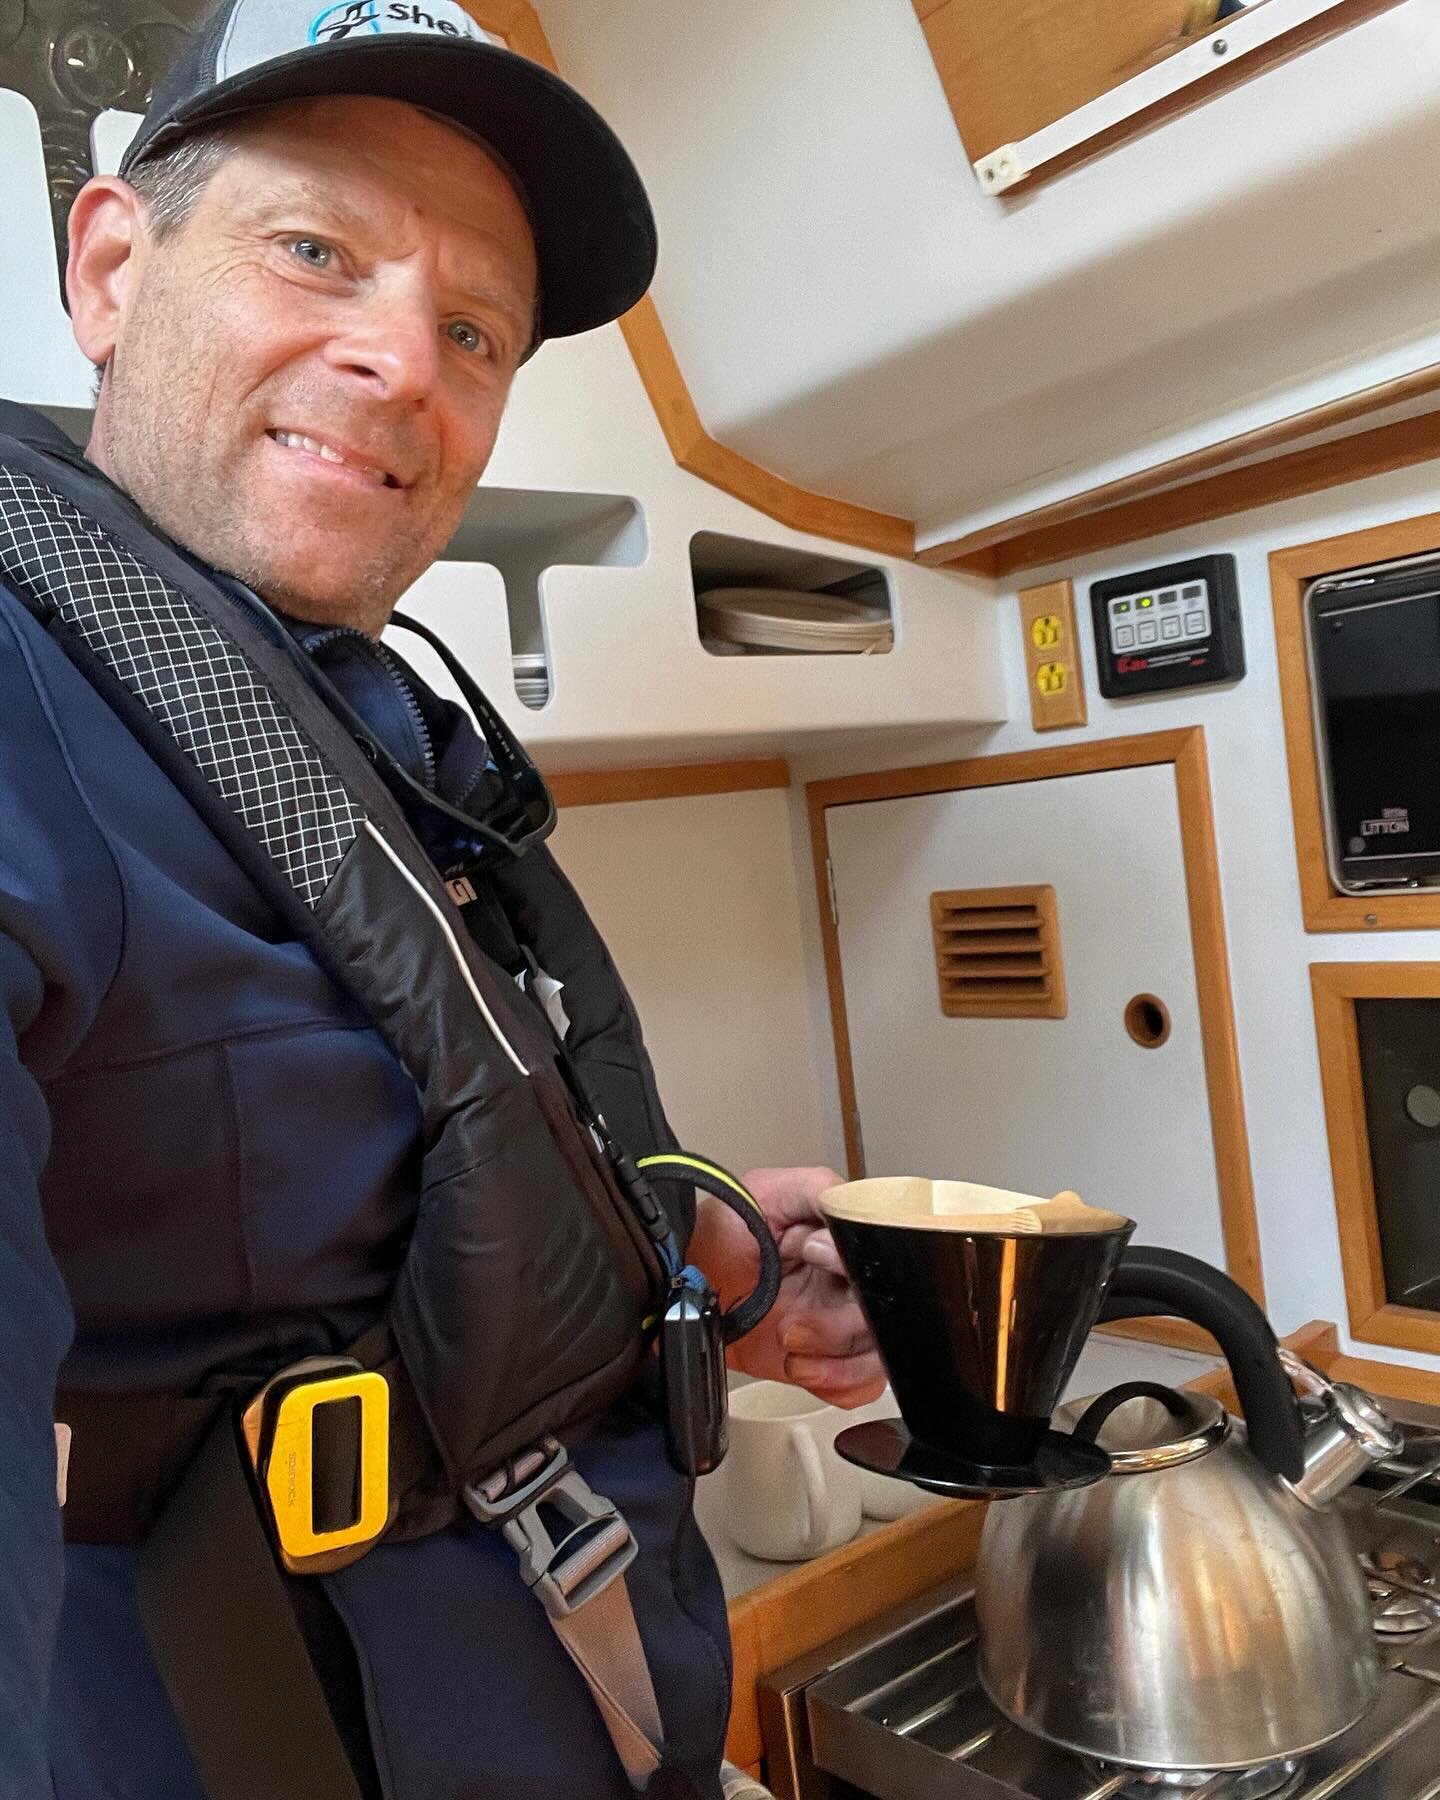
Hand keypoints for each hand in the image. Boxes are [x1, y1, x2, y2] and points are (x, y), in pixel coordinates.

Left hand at [687, 1165, 885, 1408]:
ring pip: (878, 1354)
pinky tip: (800, 1367)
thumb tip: (851, 1202)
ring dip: (838, 1360)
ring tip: (790, 1345)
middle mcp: (846, 1283)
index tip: (811, 1253)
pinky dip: (835, 1383)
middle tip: (794, 1323)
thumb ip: (812, 1188)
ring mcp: (837, 1324)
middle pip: (886, 1312)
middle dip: (841, 1326)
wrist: (680, 1293)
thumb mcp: (759, 1194)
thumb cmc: (717, 1239)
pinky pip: (859, 1387)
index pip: (879, 1254)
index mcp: (840, 1241)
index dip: (849, 1261)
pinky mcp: (825, 1361)